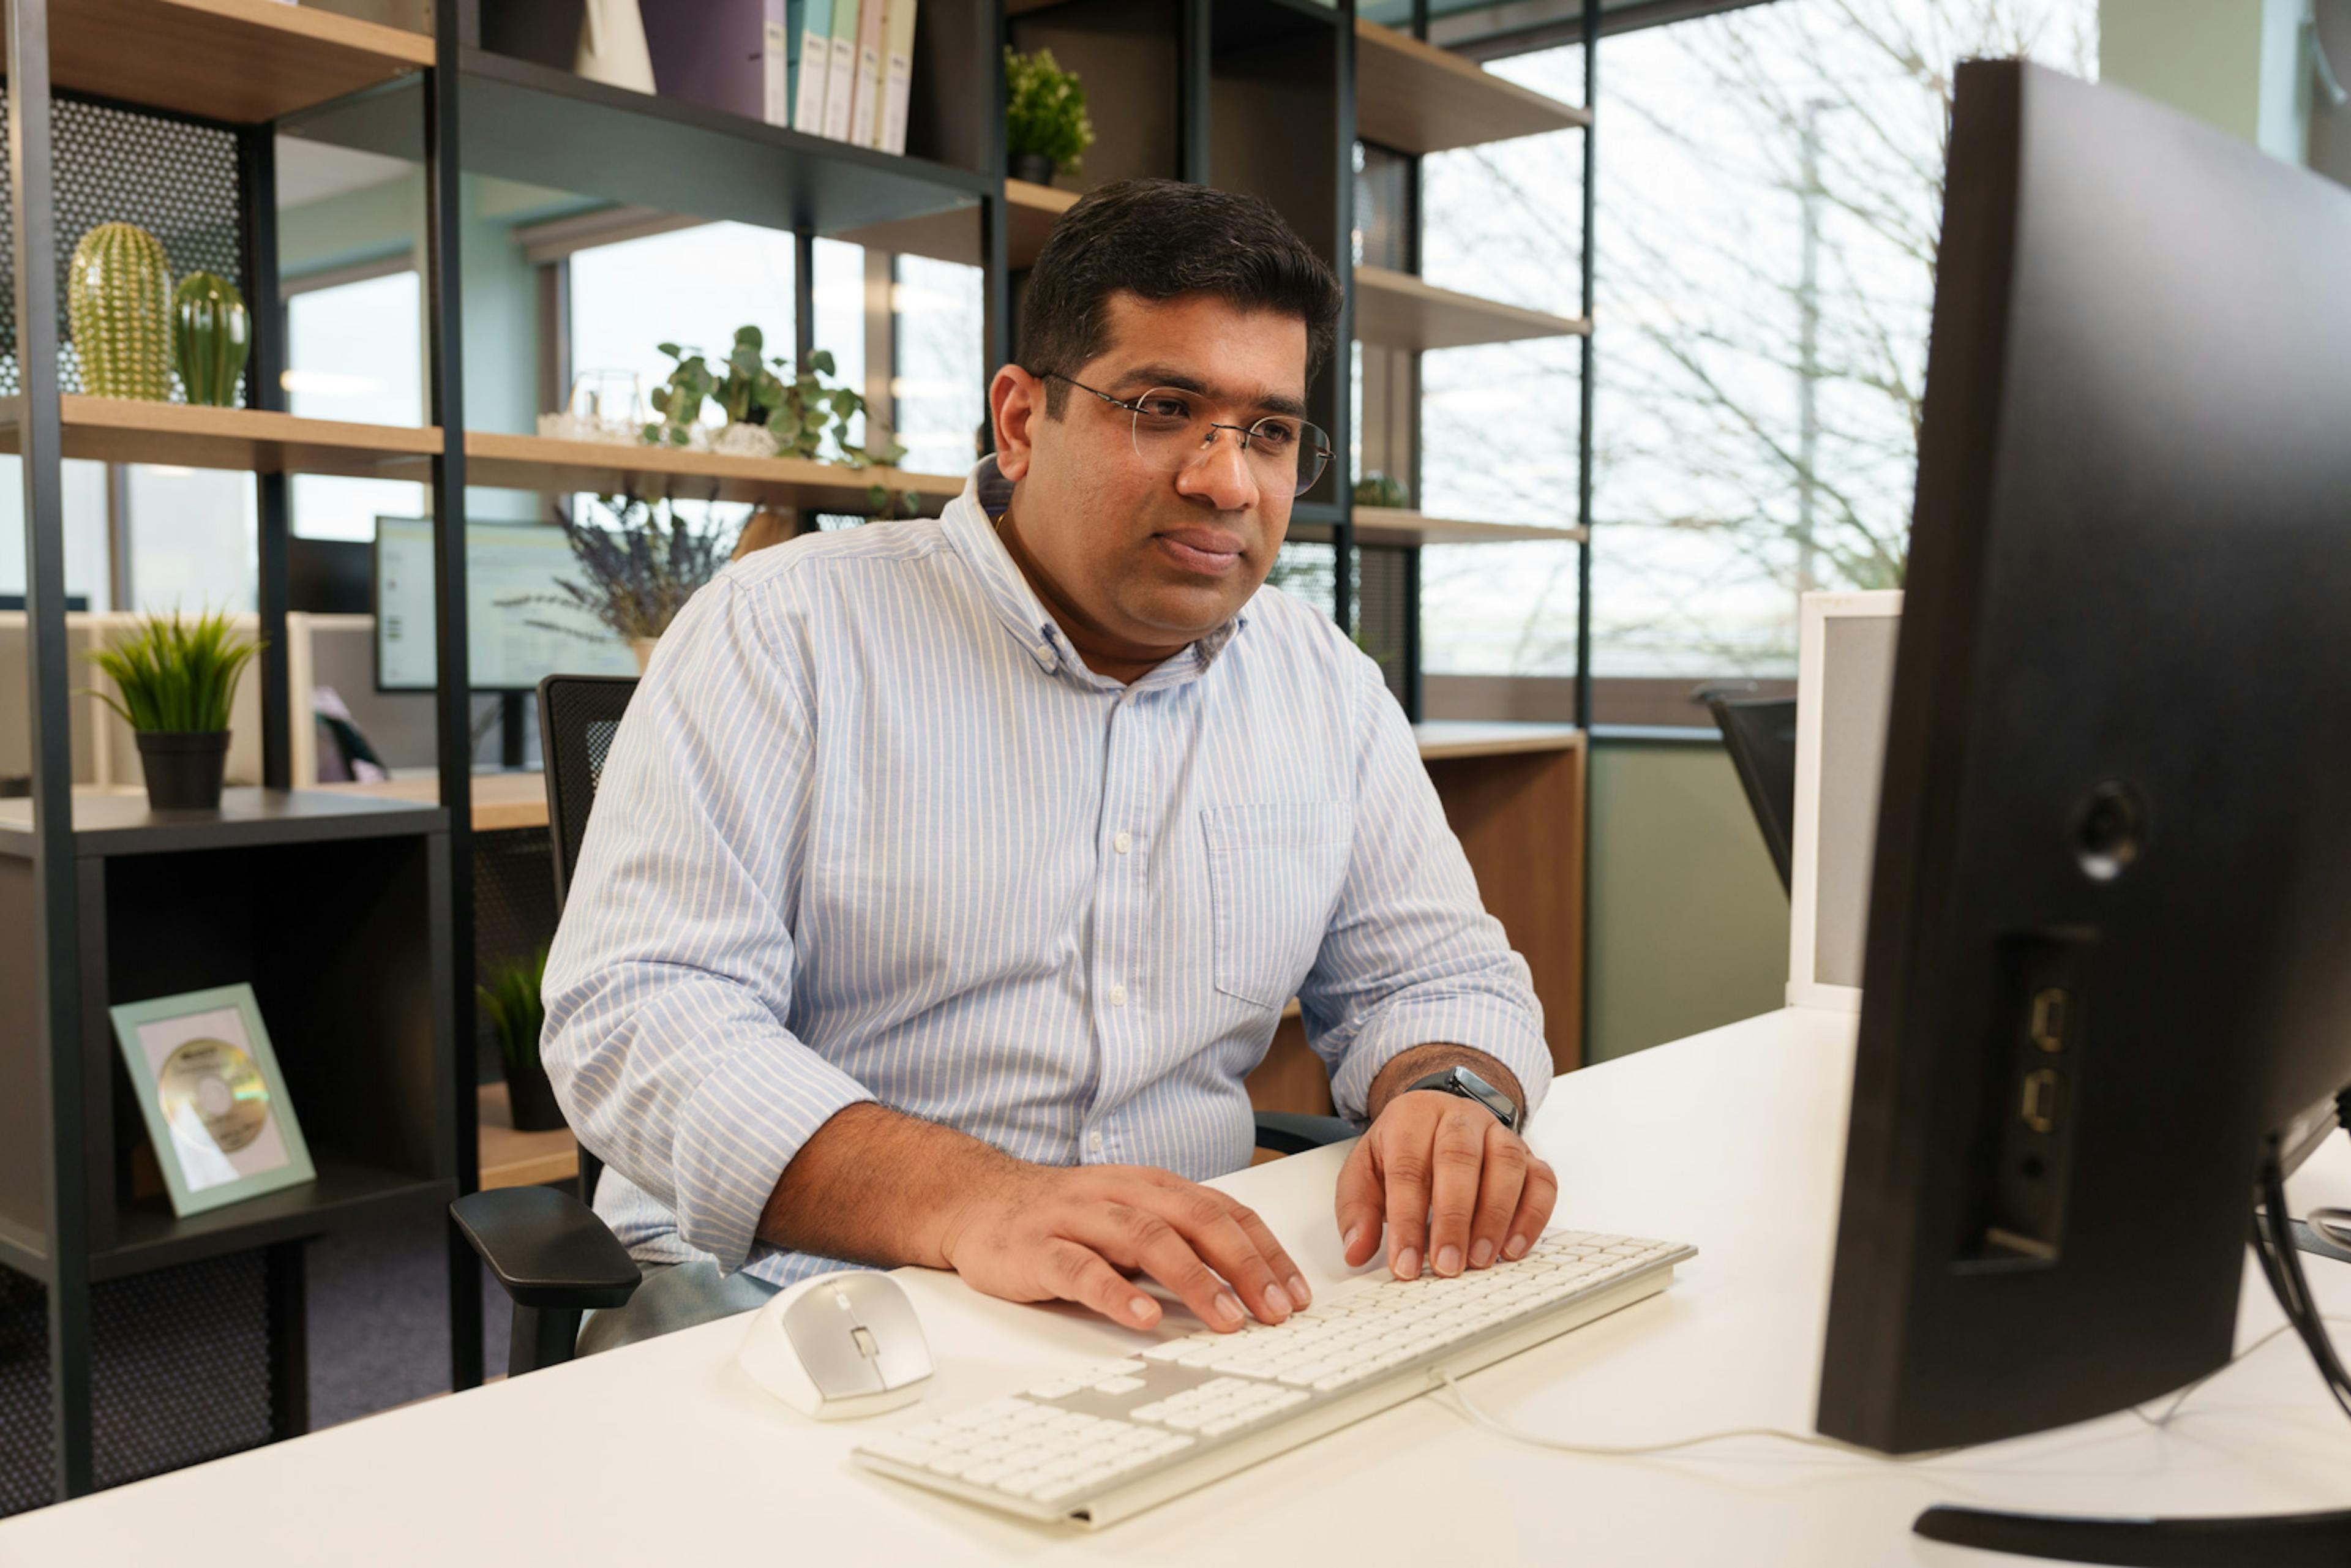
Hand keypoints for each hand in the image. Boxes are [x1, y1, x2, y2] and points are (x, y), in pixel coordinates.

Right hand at [938, 1163, 1310, 1333]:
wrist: (976, 1202)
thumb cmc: (1063, 1217)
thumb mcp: (1129, 1216)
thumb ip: (1179, 1238)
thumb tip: (1248, 1282)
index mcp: (1151, 1186)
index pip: (1223, 1212)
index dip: (1265, 1251)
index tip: (1296, 1292)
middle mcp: (1121, 1194)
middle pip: (1196, 1220)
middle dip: (1244, 1265)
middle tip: (1276, 1310)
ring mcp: (1078, 1218)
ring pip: (1146, 1239)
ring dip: (1194, 1280)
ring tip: (1228, 1319)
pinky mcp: (1037, 1248)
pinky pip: (1081, 1269)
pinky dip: (1115, 1293)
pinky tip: (1142, 1317)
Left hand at [1335, 1091, 1556, 1280]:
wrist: (1438, 1117)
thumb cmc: (1402, 1150)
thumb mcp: (1365, 1171)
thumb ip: (1357, 1211)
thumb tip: (1356, 1251)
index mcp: (1412, 1117)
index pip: (1408, 1168)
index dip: (1406, 1220)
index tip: (1405, 1263)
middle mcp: (1460, 1118)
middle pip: (1460, 1161)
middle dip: (1453, 1220)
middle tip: (1447, 1266)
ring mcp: (1499, 1134)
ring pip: (1507, 1165)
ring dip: (1496, 1217)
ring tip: (1480, 1261)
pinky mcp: (1530, 1155)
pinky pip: (1542, 1180)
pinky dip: (1533, 1216)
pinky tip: (1514, 1248)